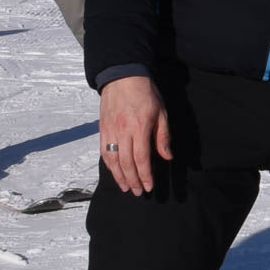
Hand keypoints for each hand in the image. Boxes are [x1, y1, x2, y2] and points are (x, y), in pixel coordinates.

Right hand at [98, 75, 172, 194]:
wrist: (122, 77)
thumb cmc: (146, 93)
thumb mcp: (161, 112)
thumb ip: (163, 136)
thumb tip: (167, 157)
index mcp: (139, 128)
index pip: (141, 158)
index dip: (145, 175)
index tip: (149, 186)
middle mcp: (122, 132)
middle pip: (126, 163)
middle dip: (133, 180)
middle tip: (139, 192)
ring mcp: (110, 131)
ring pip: (112, 160)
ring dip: (119, 176)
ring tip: (126, 188)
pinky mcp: (102, 129)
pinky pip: (103, 151)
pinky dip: (109, 165)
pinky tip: (114, 173)